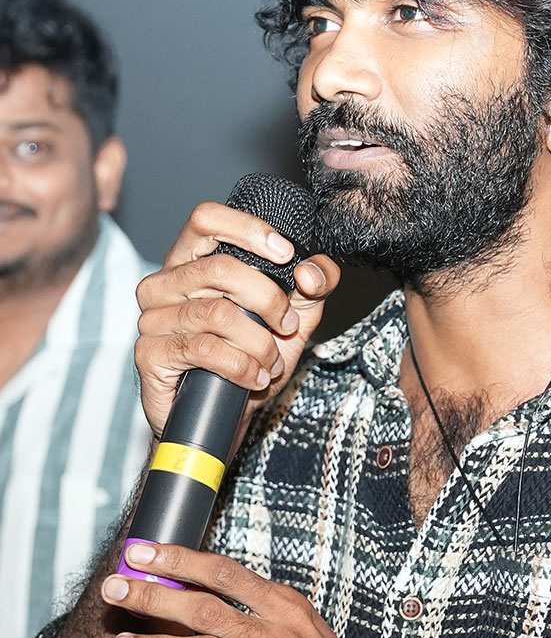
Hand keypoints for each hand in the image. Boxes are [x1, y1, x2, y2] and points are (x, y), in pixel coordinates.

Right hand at [135, 202, 340, 438]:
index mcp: (193, 262)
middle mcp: (165, 283)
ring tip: (271, 361)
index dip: (247, 229)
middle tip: (288, 326)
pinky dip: (243, 366)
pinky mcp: (150, 353)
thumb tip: (310, 271)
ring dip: (260, 344)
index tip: (285, 253)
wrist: (223, 417)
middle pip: (221, 269)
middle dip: (270, 301)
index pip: (206, 219)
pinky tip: (254, 378)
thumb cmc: (251, 359)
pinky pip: (205, 350)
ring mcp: (153, 318)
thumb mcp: (294, 319)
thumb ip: (314, 287)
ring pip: (218, 314)